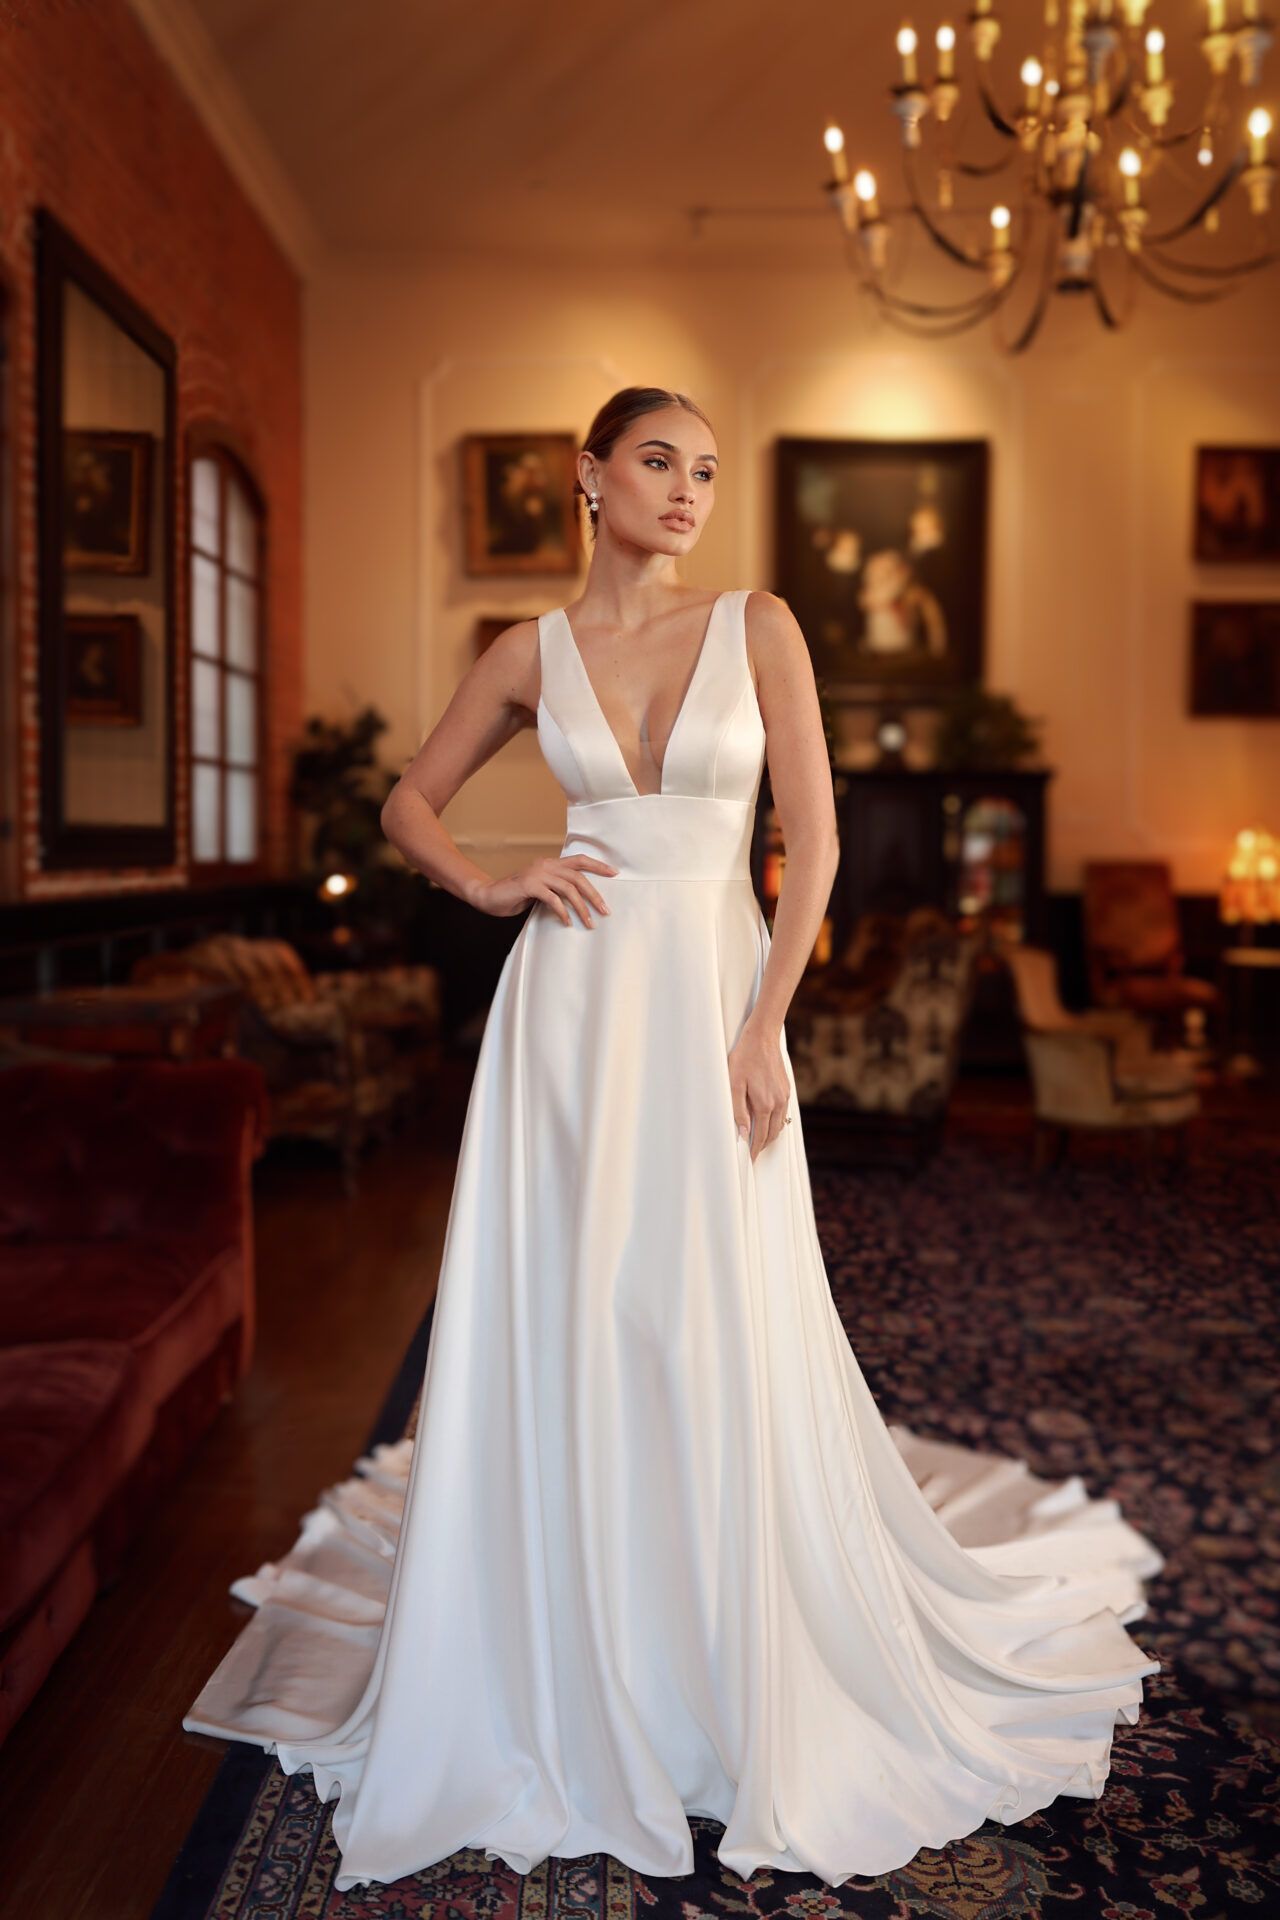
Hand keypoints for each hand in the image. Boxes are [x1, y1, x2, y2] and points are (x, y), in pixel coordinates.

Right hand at [474, 854, 617, 926]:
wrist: (488, 896)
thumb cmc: (515, 895)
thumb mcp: (540, 889)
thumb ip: (556, 889)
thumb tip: (578, 899)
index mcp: (550, 863)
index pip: (579, 860)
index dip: (598, 865)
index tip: (614, 873)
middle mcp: (545, 865)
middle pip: (578, 877)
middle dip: (594, 894)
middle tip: (606, 910)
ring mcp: (537, 874)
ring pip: (569, 889)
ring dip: (582, 907)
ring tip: (590, 922)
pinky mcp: (529, 886)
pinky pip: (552, 899)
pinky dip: (562, 912)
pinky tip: (567, 922)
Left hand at [728, 1017, 790, 1162]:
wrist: (762, 1037)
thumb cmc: (744, 1058)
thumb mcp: (733, 1084)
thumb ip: (738, 1111)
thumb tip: (743, 1133)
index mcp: (765, 1104)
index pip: (760, 1136)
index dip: (754, 1150)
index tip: (749, 1160)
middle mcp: (778, 1102)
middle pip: (773, 1133)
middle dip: (762, 1145)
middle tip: (752, 1153)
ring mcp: (785, 1095)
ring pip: (780, 1124)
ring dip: (770, 1135)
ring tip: (757, 1141)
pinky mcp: (787, 1088)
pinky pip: (783, 1112)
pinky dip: (776, 1122)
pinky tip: (766, 1121)